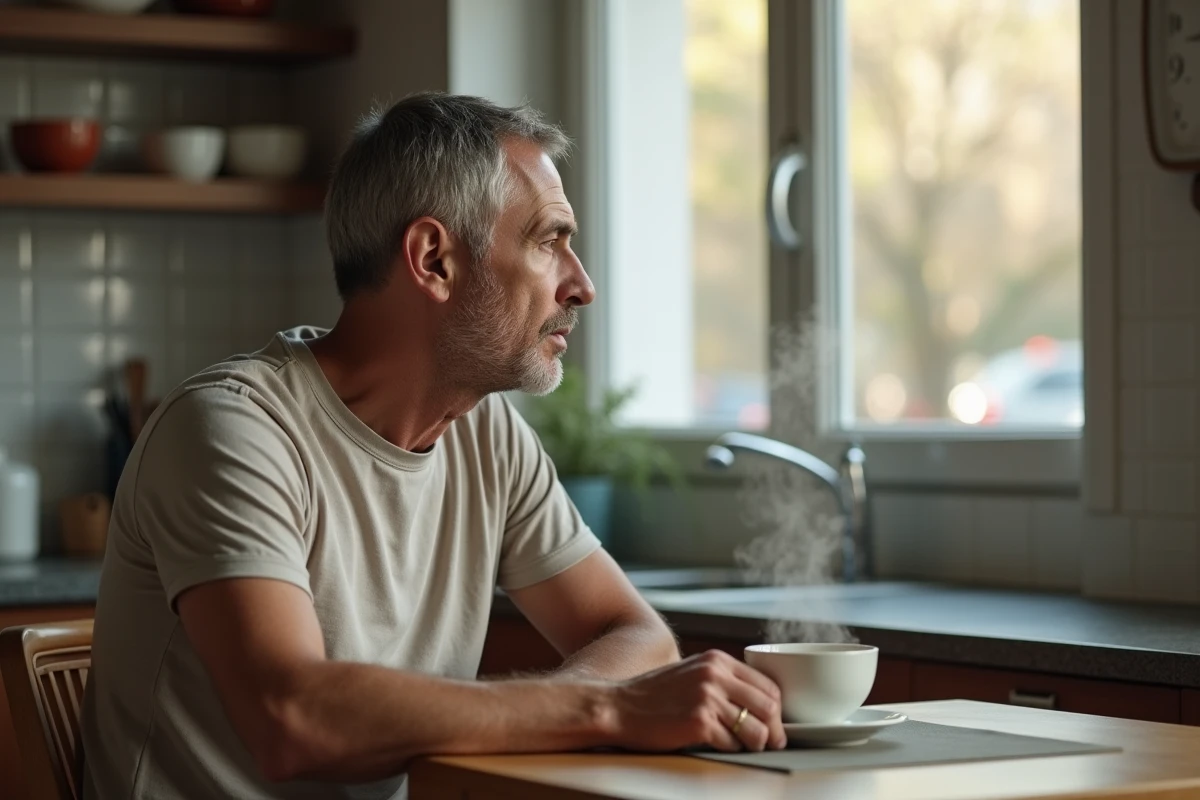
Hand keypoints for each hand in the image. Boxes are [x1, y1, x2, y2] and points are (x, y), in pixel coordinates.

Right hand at [607, 650, 786, 752]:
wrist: (618, 707)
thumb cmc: (652, 695)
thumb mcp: (691, 672)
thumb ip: (721, 679)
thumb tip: (755, 702)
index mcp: (717, 660)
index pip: (768, 685)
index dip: (776, 710)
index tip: (773, 723)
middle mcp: (715, 675)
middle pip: (769, 707)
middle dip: (774, 730)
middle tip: (770, 742)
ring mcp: (707, 698)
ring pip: (756, 730)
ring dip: (753, 744)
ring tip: (744, 746)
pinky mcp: (699, 722)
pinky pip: (732, 744)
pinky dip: (729, 749)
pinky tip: (717, 744)